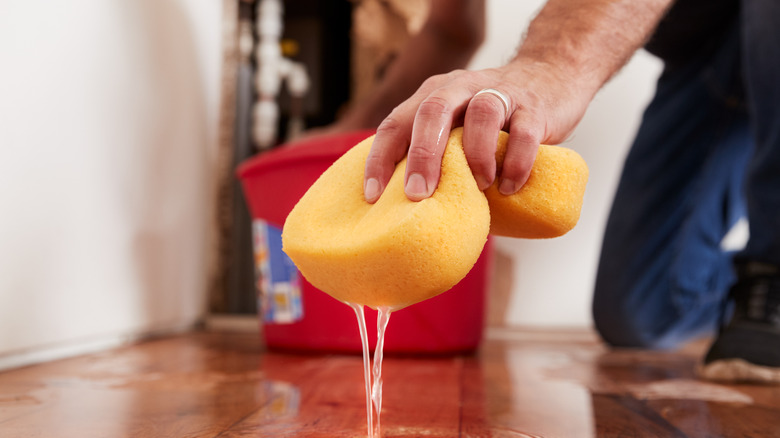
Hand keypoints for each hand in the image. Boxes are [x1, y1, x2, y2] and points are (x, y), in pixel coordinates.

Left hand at [362, 60, 591, 202]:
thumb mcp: (458, 129)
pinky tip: (509, 187)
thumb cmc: (493, 121)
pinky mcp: (534, 107)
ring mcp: (500, 93)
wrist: (551, 78)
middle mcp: (461, 88)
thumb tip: (417, 221)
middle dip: (422, 155)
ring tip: (479, 187)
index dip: (380, 158)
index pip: (395, 122)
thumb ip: (440, 160)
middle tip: (418, 194)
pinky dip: (515, 161)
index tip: (373, 195)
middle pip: (433, 111)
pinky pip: (524, 132)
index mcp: (433, 96)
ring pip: (482, 112)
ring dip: (474, 154)